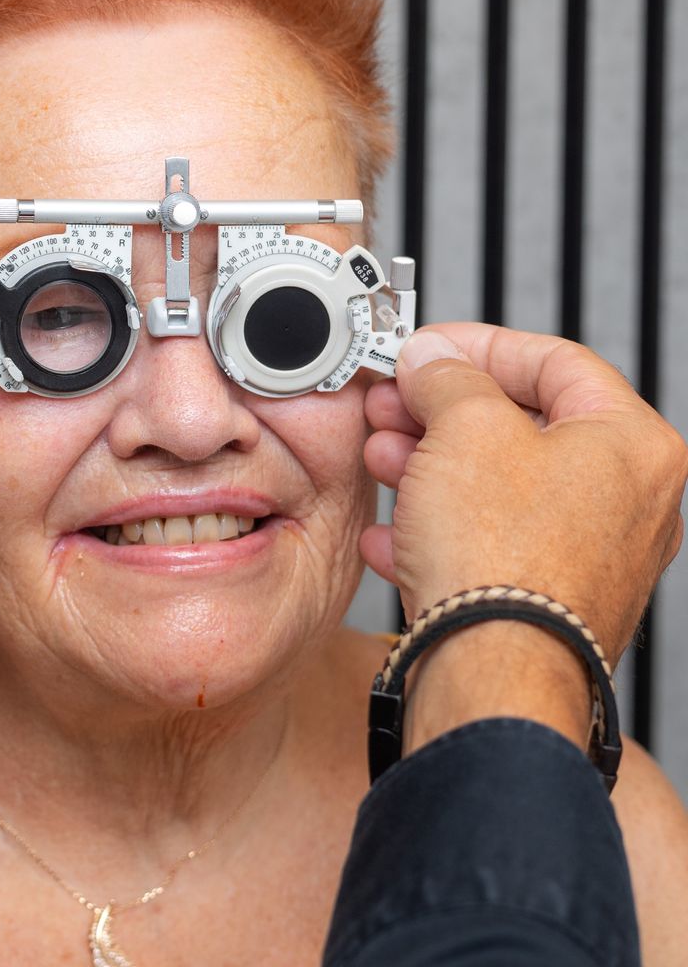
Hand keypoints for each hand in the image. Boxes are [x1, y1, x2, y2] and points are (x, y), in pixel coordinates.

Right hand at [360, 322, 687, 664]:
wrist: (493, 669)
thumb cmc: (503, 558)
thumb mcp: (464, 428)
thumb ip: (447, 377)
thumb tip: (434, 361)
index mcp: (633, 444)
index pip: (556, 361)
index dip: (480, 345)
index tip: (430, 348)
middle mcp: (630, 501)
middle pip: (524, 427)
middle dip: (443, 412)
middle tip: (395, 403)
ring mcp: (593, 556)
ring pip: (502, 487)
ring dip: (431, 466)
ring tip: (382, 461)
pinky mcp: (551, 600)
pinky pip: (491, 545)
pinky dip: (439, 529)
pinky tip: (393, 533)